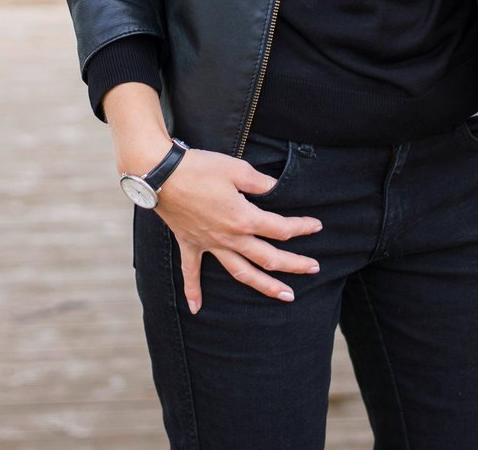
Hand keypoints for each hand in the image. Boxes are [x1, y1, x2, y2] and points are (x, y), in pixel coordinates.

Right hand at [151, 147, 322, 314]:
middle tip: (314, 269)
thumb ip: (259, 182)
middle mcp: (230, 238)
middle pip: (268, 257)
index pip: (280, 228)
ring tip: (285, 296)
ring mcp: (210, 244)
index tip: (317, 226)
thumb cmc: (199, 168)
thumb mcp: (236, 168)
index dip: (302, 227)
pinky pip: (192, 273)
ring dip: (264, 286)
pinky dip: (194, 291)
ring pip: (241, 272)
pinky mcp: (190, 244)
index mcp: (244, 218)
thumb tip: (275, 188)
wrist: (161, 175)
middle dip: (294, 265)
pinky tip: (197, 309)